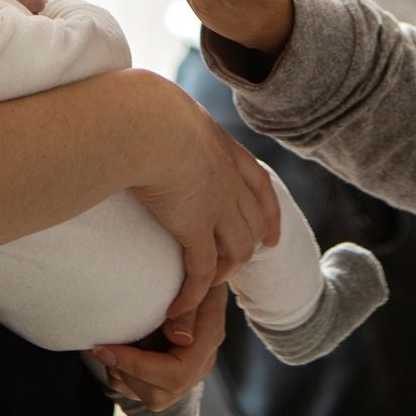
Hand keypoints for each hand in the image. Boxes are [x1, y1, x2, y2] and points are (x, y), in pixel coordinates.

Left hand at [92, 284, 228, 411]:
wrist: (197, 273)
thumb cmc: (193, 271)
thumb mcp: (193, 278)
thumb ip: (188, 308)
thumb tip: (181, 340)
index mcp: (209, 338)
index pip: (176, 373)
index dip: (137, 366)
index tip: (106, 348)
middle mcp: (201, 363)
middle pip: (160, 394)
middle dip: (126, 373)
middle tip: (104, 347)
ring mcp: (188, 373)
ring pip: (149, 398)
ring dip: (123, 375)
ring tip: (112, 345)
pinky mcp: (172, 375)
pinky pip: (140, 392)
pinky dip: (123, 375)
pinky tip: (119, 349)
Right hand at [131, 74, 280, 322]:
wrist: (148, 122)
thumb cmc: (144, 110)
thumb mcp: (167, 109)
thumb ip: (166, 119)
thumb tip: (143, 114)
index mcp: (225, 149)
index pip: (260, 185)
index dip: (270, 214)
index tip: (272, 237)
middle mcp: (229, 180)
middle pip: (253, 223)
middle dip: (249, 249)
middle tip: (232, 268)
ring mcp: (217, 206)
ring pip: (237, 251)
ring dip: (224, 273)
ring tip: (203, 287)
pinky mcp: (195, 229)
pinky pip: (202, 272)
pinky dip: (193, 293)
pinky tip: (178, 306)